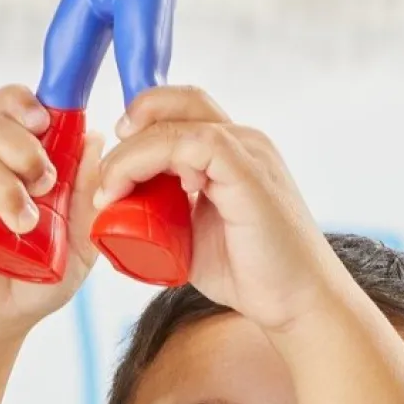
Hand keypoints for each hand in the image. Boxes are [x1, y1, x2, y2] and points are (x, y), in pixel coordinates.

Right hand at [0, 86, 101, 337]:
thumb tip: (96, 140)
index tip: (45, 122)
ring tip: (22, 224)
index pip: (13, 110)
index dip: (23, 104)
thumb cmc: (37, 276)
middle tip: (44, 184)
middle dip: (23, 148)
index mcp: (19, 163)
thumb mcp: (80, 244)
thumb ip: (89, 197)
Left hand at [90, 87, 352, 334]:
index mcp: (233, 153)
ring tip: (110, 191)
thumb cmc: (253, 274)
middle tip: (105, 176)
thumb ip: (164, 213)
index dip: (139, 127)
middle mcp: (244, 142)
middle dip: (131, 127)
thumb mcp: (193, 236)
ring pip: (177, 122)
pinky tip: (130, 191)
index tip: (110, 170)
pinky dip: (149, 160)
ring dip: (131, 152)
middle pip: (178, 101)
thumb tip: (119, 212)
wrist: (297, 303)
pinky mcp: (248, 171)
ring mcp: (248, 153)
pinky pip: (191, 144)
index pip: (180, 112)